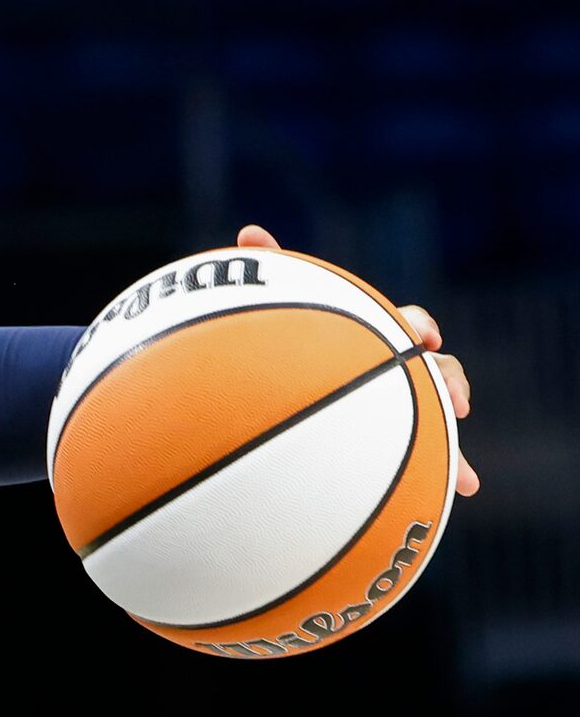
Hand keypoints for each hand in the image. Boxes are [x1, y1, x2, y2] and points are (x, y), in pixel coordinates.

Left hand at [234, 225, 477, 496]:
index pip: (407, 323)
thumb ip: (264, 270)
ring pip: (442, 412)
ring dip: (455, 425)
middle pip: (438, 369)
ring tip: (460, 447)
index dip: (419, 326)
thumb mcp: (269, 309)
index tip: (420, 339)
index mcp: (370, 337)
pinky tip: (467, 487)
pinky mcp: (398, 446)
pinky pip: (435, 458)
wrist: (269, 409)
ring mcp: (397, 409)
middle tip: (455, 399)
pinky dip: (454, 470)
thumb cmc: (270, 349)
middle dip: (452, 380)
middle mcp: (390, 371)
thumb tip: (250, 230)